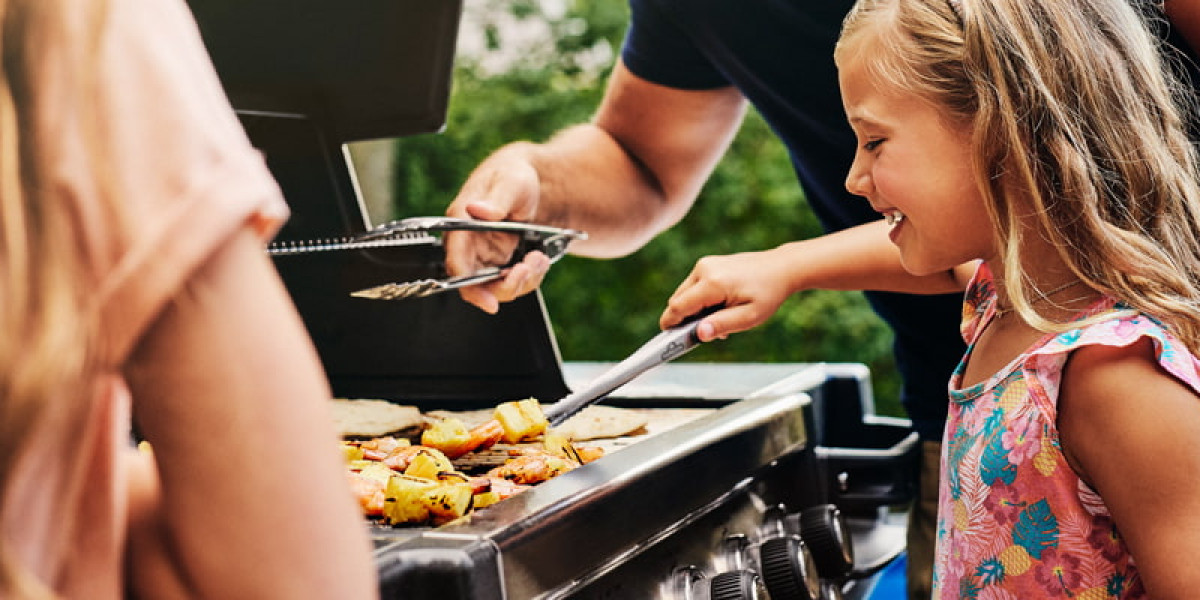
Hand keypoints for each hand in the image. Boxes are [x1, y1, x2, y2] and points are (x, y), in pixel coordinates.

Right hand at [444, 146, 549, 312]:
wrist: (526, 183)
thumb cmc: (512, 177)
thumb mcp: (510, 182)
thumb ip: (496, 199)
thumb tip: (476, 210)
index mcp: (459, 224)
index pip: (456, 261)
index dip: (468, 285)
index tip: (489, 301)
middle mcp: (466, 245)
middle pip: (474, 284)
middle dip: (504, 286)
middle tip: (527, 270)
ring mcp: (482, 256)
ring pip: (495, 288)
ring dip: (521, 281)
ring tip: (539, 259)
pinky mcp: (497, 263)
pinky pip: (510, 283)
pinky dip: (528, 277)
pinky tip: (538, 260)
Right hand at [659, 248, 795, 341]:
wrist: (781, 268)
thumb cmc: (768, 293)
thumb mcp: (749, 317)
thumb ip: (722, 325)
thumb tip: (699, 334)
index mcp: (713, 283)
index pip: (678, 306)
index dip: (670, 325)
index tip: (667, 341)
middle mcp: (704, 270)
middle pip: (677, 300)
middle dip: (686, 319)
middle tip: (708, 332)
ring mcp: (705, 264)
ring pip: (684, 294)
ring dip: (694, 310)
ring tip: (721, 318)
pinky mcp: (707, 264)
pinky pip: (693, 287)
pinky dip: (700, 300)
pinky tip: (721, 307)